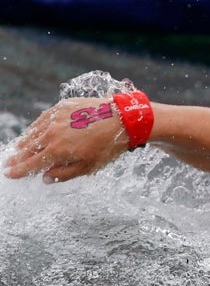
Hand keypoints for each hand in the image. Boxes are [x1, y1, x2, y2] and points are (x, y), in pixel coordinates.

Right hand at [3, 97, 129, 182]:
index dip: (19, 170)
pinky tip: (33, 133)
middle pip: (29, 148)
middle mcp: (51, 133)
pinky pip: (42, 120)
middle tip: (8, 163)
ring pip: (33, 133)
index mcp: (57, 151)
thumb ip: (64, 173)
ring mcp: (54, 118)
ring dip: (24, 143)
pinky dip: (35, 128)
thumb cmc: (108, 147)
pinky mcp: (61, 107)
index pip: (32, 163)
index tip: (9, 173)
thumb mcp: (88, 167)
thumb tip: (45, 178)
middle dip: (17, 157)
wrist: (122, 120)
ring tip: (17, 150)